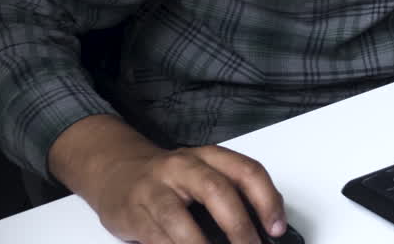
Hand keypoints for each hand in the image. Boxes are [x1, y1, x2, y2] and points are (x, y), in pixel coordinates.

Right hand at [50, 115, 285, 243]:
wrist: (116, 170)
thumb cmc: (170, 179)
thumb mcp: (204, 175)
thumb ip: (232, 195)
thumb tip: (265, 229)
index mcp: (209, 157)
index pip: (247, 171)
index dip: (267, 201)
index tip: (277, 229)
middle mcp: (183, 167)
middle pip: (217, 191)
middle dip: (239, 226)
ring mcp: (155, 190)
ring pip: (179, 220)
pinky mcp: (134, 214)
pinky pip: (157, 238)